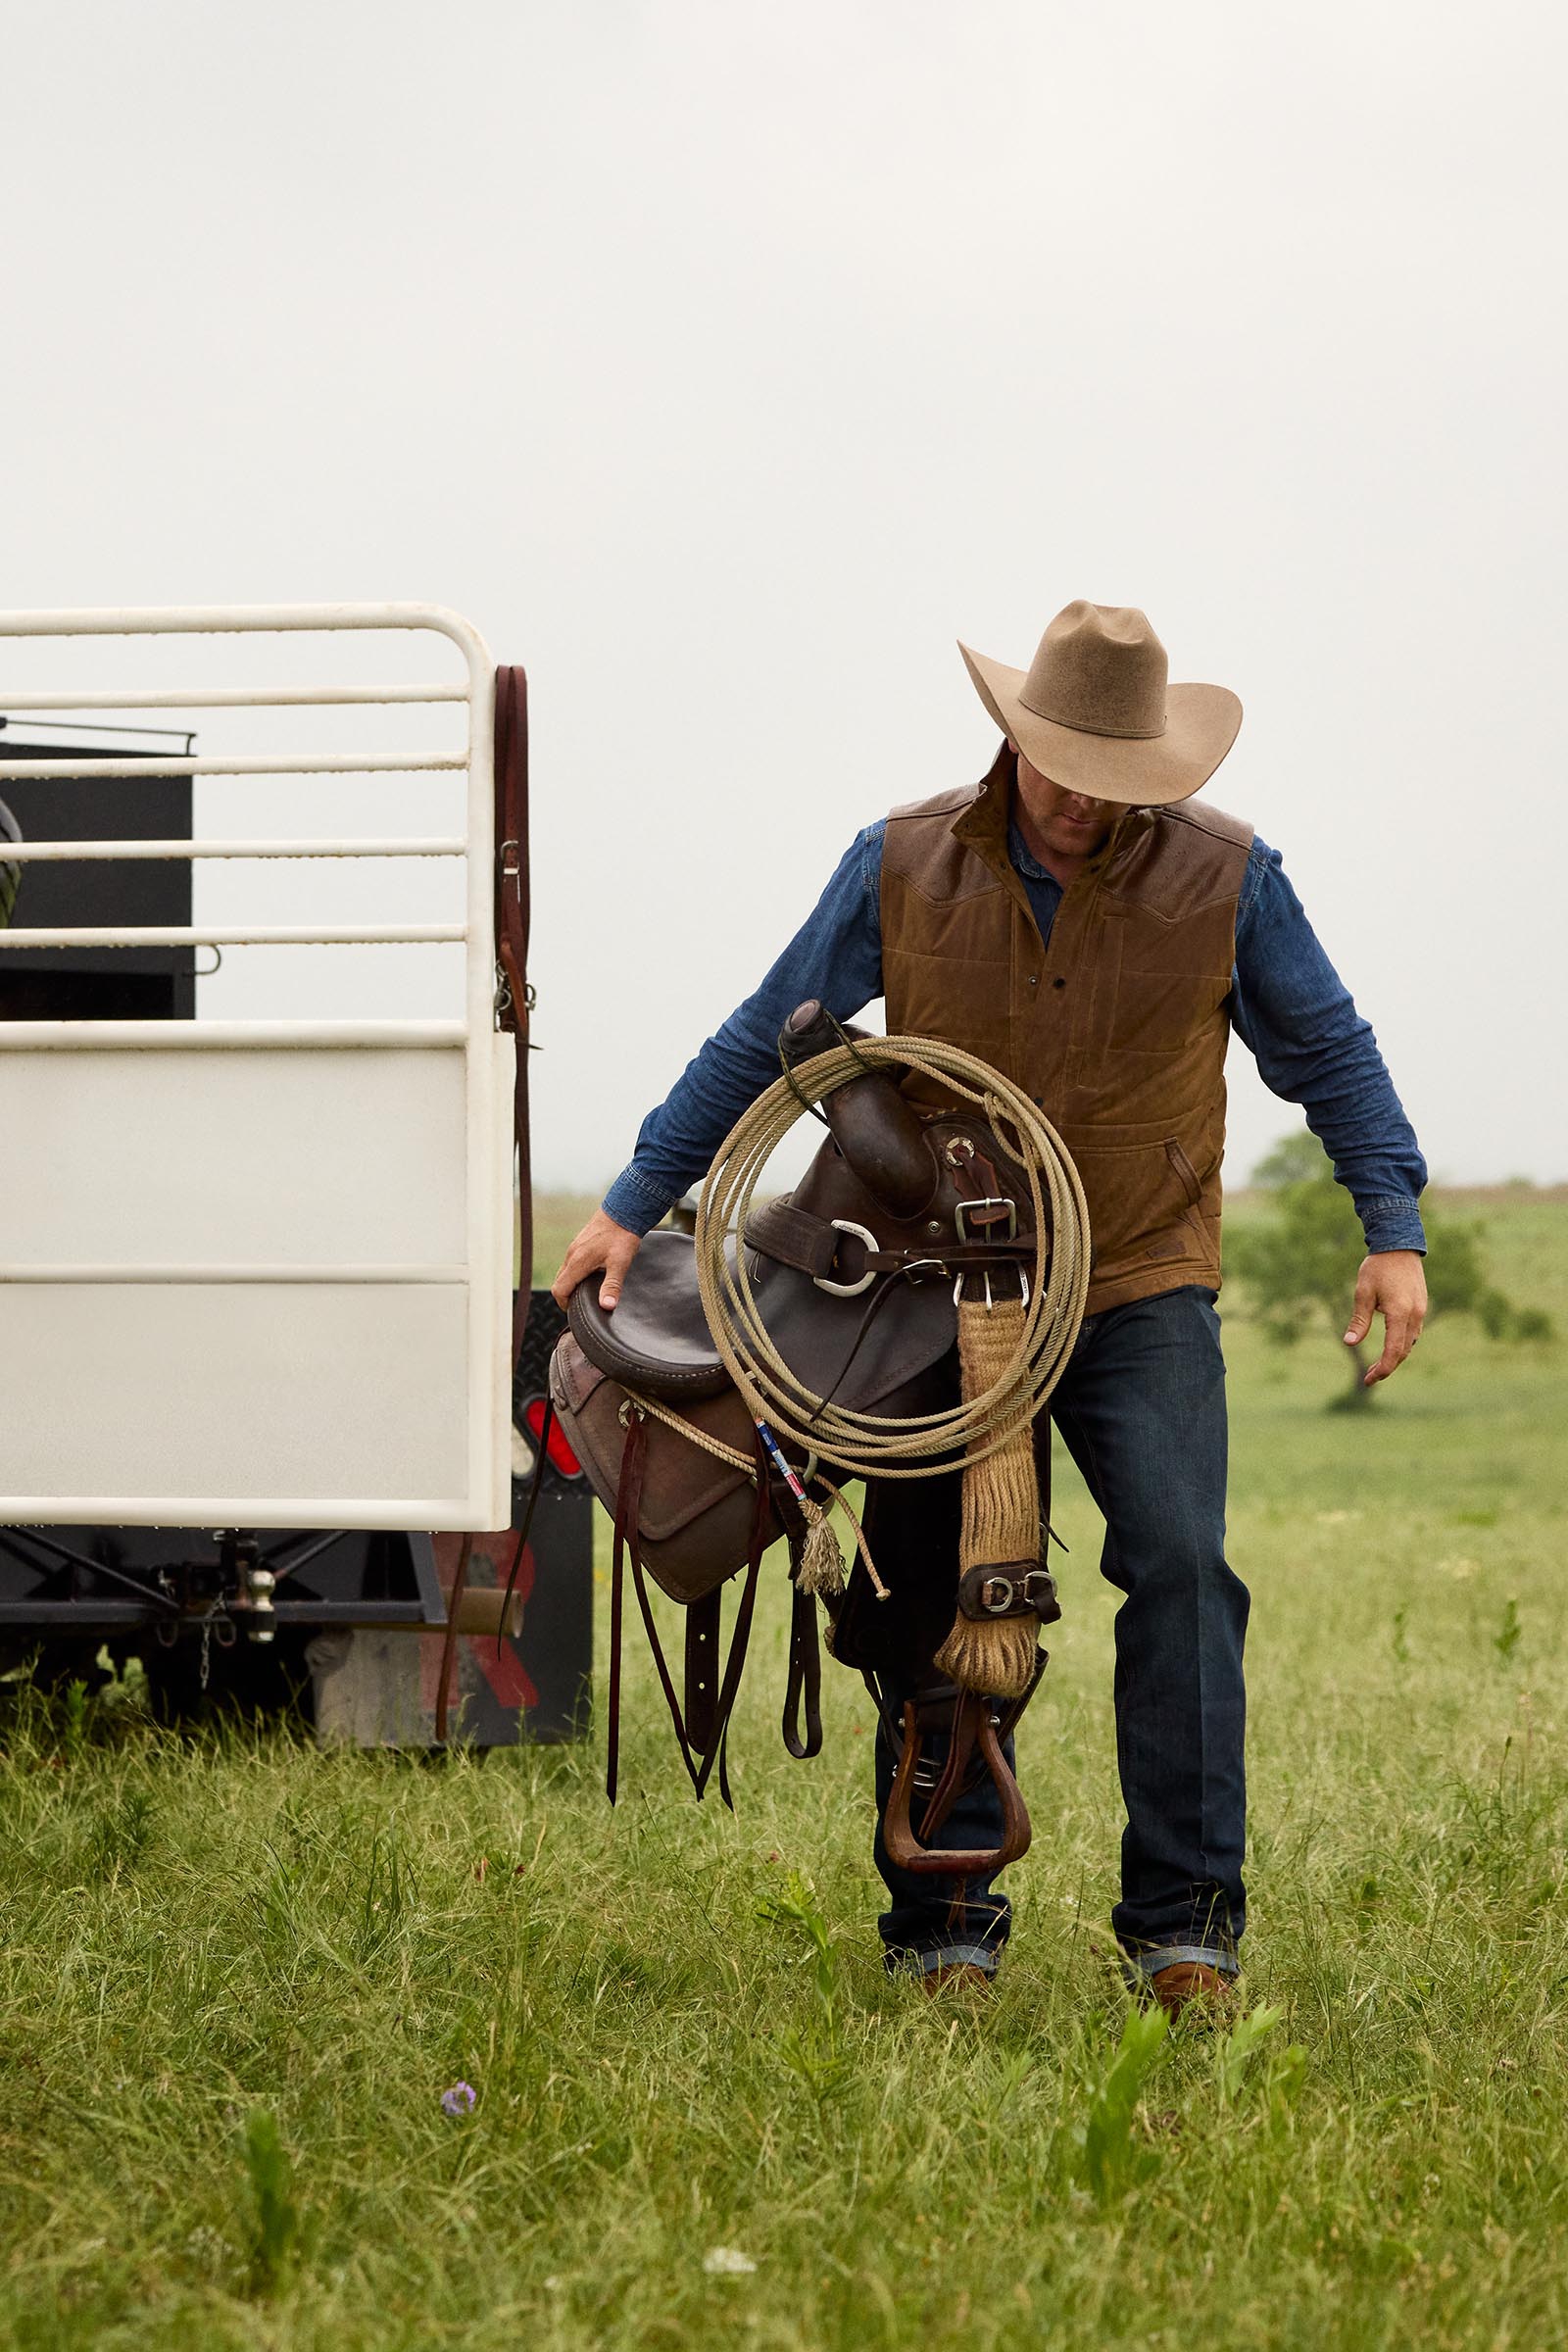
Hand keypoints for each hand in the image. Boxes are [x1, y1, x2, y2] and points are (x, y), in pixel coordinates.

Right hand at [550, 1210, 641, 1312]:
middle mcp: (572, 1255)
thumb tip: (606, 1306)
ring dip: (571, 1284)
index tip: (576, 1311)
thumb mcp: (620, 1263)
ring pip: (564, 1271)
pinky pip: (571, 1262)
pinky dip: (575, 1273)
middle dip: (566, 1296)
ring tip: (587, 1292)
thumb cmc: (622, 1236)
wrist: (623, 1209)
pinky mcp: (580, 1242)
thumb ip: (612, 1285)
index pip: (559, 1290)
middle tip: (581, 1305)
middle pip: (559, 1282)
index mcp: (577, 1263)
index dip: (564, 1304)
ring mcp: (575, 1247)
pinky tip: (592, 1275)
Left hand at [1344, 1250, 1427, 1386]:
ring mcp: (1421, 1310)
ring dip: (1396, 1356)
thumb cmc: (1378, 1267)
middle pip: (1403, 1351)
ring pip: (1410, 1343)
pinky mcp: (1421, 1306)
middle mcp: (1415, 1315)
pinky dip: (1402, 1343)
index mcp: (1400, 1313)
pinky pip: (1413, 1332)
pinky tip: (1390, 1345)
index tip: (1368, 1381)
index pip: (1393, 1351)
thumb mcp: (1363, 1293)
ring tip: (1378, 1364)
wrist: (1399, 1245)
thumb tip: (1350, 1342)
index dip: (1382, 1369)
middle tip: (1369, 1377)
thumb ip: (1359, 1320)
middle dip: (1387, 1367)